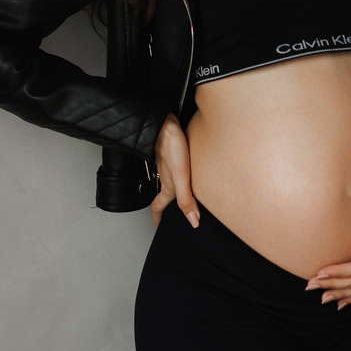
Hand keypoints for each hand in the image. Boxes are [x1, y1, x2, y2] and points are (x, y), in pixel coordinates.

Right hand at [151, 113, 198, 228]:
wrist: (166, 123)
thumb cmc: (172, 146)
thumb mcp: (181, 176)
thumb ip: (186, 198)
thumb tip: (192, 221)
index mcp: (167, 185)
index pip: (158, 206)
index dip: (158, 218)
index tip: (158, 227)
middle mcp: (167, 176)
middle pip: (163, 196)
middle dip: (165, 207)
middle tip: (169, 214)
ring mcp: (169, 165)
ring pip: (169, 182)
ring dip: (172, 192)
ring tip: (180, 197)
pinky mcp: (174, 154)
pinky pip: (175, 170)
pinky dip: (179, 177)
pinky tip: (188, 172)